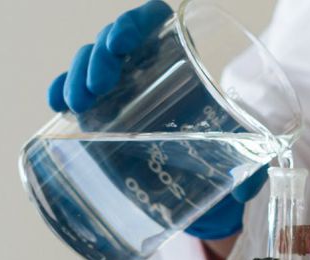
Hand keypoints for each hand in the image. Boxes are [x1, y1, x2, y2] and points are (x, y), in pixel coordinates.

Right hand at [47, 0, 267, 241]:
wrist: (209, 189)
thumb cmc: (230, 158)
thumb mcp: (245, 159)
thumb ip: (252, 169)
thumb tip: (245, 188)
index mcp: (185, 61)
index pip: (153, 20)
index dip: (134, 23)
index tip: (122, 44)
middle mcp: (151, 68)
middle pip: (115, 41)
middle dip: (99, 57)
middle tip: (99, 86)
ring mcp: (125, 90)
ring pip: (91, 63)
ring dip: (78, 75)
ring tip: (78, 103)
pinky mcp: (106, 114)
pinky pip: (77, 93)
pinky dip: (62, 92)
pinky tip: (57, 104)